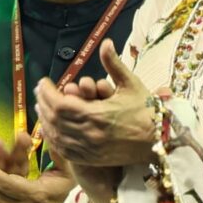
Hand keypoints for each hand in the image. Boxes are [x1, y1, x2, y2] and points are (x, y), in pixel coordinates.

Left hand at [34, 48, 155, 170]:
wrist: (162, 141)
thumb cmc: (148, 111)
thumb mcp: (131, 84)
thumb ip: (113, 64)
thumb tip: (105, 42)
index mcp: (97, 115)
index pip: (59, 103)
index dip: (47, 92)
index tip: (43, 82)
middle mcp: (90, 134)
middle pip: (54, 119)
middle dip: (43, 103)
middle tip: (40, 92)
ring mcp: (89, 149)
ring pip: (56, 135)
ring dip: (45, 120)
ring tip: (42, 107)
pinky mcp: (91, 159)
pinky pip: (64, 150)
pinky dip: (52, 138)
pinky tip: (49, 128)